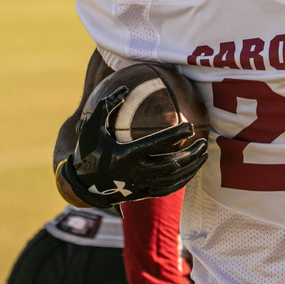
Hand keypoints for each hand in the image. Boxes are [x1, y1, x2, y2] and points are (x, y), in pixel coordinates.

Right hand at [59, 83, 207, 206]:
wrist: (81, 184)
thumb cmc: (88, 150)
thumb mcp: (91, 127)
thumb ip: (106, 106)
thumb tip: (124, 88)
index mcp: (125, 155)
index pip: (156, 145)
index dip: (175, 136)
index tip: (191, 127)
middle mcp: (135, 172)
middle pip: (171, 165)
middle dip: (190, 155)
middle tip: (203, 142)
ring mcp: (139, 186)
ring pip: (172, 179)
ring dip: (191, 167)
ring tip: (203, 154)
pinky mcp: (142, 195)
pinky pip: (168, 190)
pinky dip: (183, 180)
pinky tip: (191, 170)